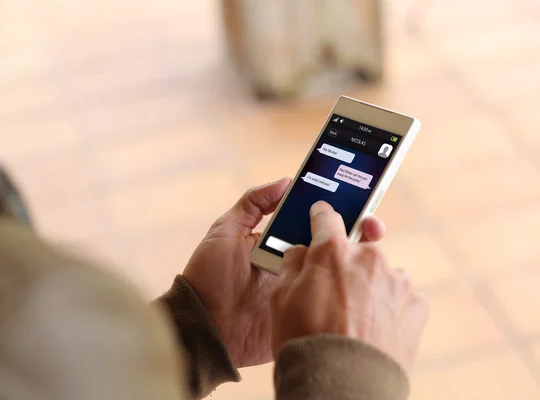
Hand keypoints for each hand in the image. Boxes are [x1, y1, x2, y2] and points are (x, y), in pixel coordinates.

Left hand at [183, 179, 386, 367]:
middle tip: (373, 227)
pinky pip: (327, 304)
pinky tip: (363, 286)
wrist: (203, 325)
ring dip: (355, 263)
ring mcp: (301, 290)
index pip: (313, 223)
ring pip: (335, 273)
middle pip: (331, 246)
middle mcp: (295, 264)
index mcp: (280, 242)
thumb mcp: (226, 231)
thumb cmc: (209, 275)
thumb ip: (252, 203)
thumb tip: (285, 180)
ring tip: (374, 252)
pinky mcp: (302, 315)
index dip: (335, 212)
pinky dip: (344, 296)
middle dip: (356, 234)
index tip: (358, 200)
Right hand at [271, 201, 428, 371]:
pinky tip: (374, 327)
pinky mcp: (416, 303)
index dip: (320, 216)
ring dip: (369, 286)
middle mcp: (369, 257)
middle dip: (345, 264)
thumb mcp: (280, 298)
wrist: (343, 385)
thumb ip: (292, 264)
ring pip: (379, 273)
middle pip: (356, 249)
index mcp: (332, 251)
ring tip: (354, 319)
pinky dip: (389, 306)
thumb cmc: (305, 341)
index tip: (320, 215)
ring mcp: (397, 280)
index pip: (326, 217)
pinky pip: (400, 295)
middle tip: (332, 293)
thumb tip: (301, 251)